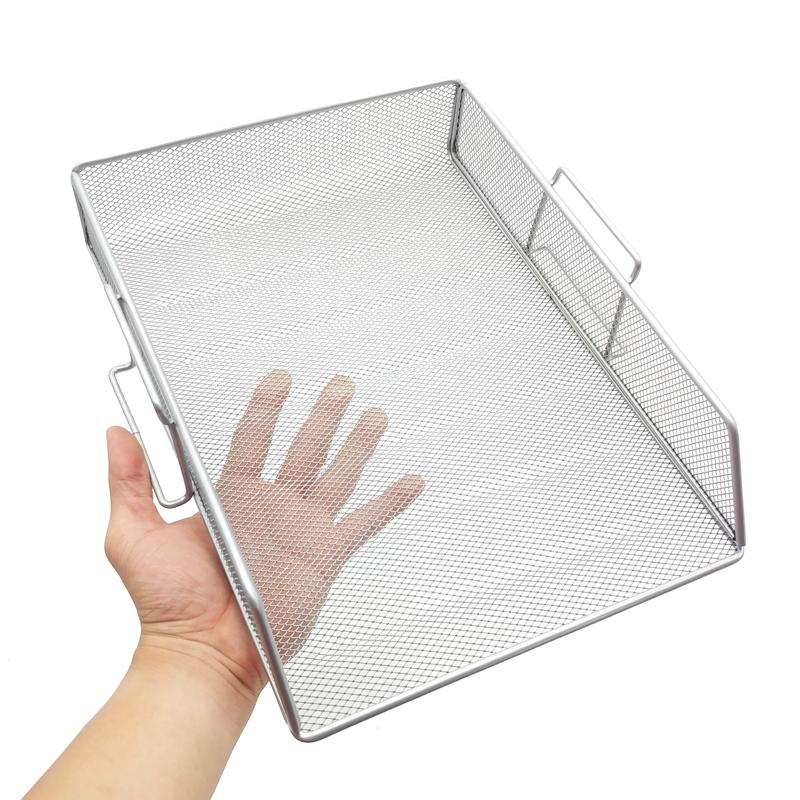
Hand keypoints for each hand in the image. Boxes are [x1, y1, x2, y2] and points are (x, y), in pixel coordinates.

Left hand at [105, 372, 422, 701]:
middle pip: (305, 447)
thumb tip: (116, 433)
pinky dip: (389, 503)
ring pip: (338, 475)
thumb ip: (129, 482)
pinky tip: (409, 482)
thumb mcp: (132, 536)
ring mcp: (301, 530)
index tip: (279, 378)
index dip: (267, 406)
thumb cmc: (166, 604)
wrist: (202, 655)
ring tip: (375, 416)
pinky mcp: (325, 557)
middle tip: (342, 383)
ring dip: (358, 445)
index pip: (254, 437)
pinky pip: (365, 524)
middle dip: (324, 414)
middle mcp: (271, 507)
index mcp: (231, 496)